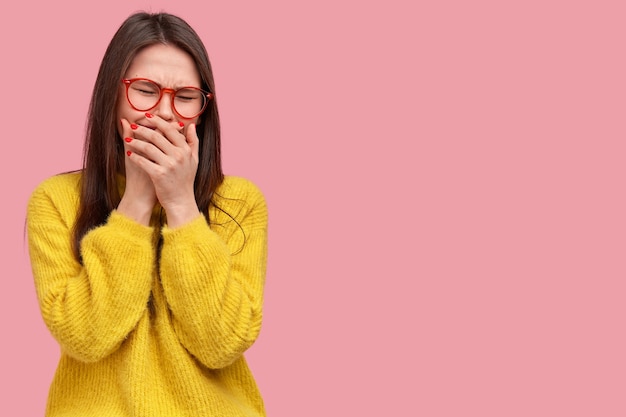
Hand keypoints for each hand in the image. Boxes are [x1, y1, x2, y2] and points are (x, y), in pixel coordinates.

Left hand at [123, 113, 200, 227]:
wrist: (181, 201)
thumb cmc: (186, 180)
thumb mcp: (194, 160)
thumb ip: (193, 141)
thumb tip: (191, 125)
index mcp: (186, 150)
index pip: (170, 130)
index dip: (158, 122)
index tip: (147, 117)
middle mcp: (179, 156)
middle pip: (157, 136)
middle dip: (142, 129)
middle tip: (133, 125)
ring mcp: (169, 165)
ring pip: (148, 147)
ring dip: (135, 141)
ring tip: (128, 139)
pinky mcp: (159, 175)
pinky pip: (143, 161)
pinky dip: (135, 156)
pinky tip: (129, 153)